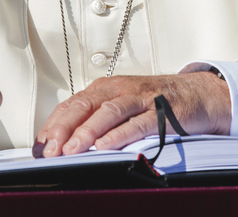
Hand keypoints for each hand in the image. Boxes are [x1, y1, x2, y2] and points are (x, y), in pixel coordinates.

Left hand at [33, 72, 229, 157]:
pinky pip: (137, 123)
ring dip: (87, 132)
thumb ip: (96, 118)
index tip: (42, 144)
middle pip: (86, 105)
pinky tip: (105, 146)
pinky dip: (119, 135)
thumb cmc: (153, 102)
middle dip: (65, 128)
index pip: (73, 104)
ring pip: (108, 112)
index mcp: (106, 88)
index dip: (55, 123)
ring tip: (72, 149)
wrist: (195, 93)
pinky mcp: (160, 111)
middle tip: (51, 149)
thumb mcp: (121, 104)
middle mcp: (119, 89)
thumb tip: (65, 142)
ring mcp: (139, 98)